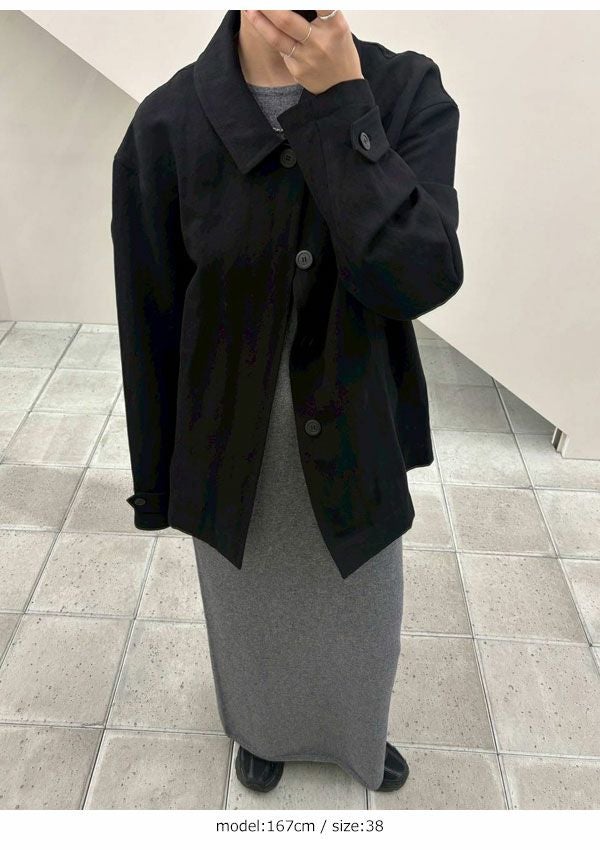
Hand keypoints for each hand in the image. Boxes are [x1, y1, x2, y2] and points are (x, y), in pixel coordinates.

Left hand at [242, 10, 363, 94]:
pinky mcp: (297, 71)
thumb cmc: (339, 51)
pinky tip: (268, 30)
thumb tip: (294, 6)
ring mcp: (307, 59)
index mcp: (335, 26)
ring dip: (260, 21)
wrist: (343, 88)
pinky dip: (274, 38)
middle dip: (268, 7)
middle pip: (286, 20)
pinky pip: (282, 51)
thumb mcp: (337, 27)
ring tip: (250, 9)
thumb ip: (319, 13)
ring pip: (276, 38)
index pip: (318, 3)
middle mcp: (320, 42)